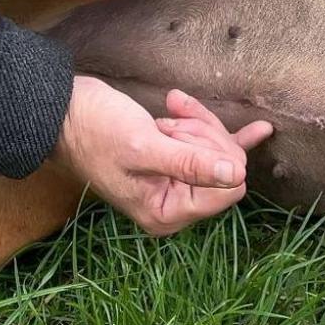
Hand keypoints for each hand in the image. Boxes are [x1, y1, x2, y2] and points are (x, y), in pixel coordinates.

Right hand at [52, 76, 274, 235]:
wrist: (63, 111)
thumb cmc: (96, 131)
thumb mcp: (146, 146)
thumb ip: (191, 164)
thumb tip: (238, 176)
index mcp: (166, 213)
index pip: (229, 189)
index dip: (216, 156)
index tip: (181, 134)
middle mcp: (174, 203)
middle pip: (228, 168)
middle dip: (204, 135)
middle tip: (170, 119)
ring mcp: (175, 182)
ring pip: (218, 150)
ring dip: (196, 124)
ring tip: (165, 113)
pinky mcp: (174, 159)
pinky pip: (210, 146)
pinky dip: (219, 130)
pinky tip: (260, 129)